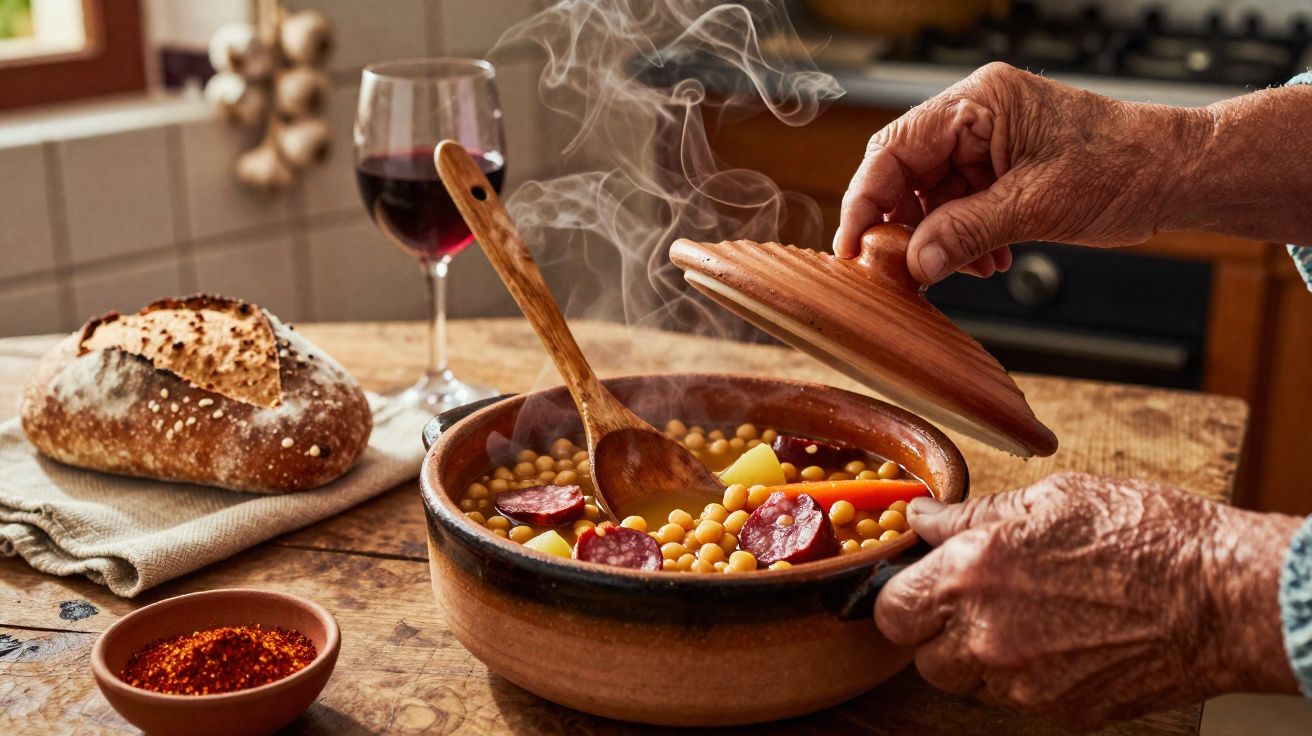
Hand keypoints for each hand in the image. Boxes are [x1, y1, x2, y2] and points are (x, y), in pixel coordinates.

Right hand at [833, 63, 1212, 283]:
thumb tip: (914, 263)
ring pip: (930, 193)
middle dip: (903, 225)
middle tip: (901, 270)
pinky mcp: (1002, 166)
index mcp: (978, 103)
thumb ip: (966, 232)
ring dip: (937, 237)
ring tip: (960, 269)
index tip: (853, 248)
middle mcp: (976, 115)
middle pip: (905, 172)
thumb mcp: (1037, 206)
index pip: (893, 150)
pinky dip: (962, 237)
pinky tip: (986, 261)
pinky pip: (959, 203)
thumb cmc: (1125, 167)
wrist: (1178, 174)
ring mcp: (988, 140)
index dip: (864, 201)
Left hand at [874, 472, 1299, 730]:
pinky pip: (1016, 700)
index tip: (919, 583)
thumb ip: (973, 515)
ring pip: (967, 682)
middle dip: (935, 631)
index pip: (892, 608)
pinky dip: (1025, 677)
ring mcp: (1024, 682)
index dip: (902, 596)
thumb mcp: (1052, 497)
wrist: (1223, 595)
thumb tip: (924, 518)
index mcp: (972, 572)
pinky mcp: (1061, 711)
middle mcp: (987, 634)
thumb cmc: (1146, 534)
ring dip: (978, 656)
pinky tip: (1061, 640)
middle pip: (921, 656)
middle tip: (969, 603)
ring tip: (1026, 618)